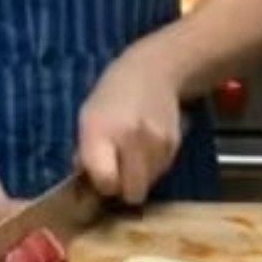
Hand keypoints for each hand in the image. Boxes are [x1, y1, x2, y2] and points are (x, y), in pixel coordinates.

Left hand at [76, 48, 182, 204]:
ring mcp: (157, 141)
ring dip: (140, 176)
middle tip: (119, 173)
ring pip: (149, 183)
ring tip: (133, 153)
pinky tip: (147, 145)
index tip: (101, 178)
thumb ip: (86, 154)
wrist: (153, 71)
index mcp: (101, 133)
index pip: (107, 181)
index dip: (104, 186)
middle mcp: (131, 138)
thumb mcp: (87, 120)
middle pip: (133, 190)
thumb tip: (87, 187)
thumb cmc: (110, 97)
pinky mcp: (174, 143)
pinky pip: (162, 170)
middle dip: (124, 188)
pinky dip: (154, 165)